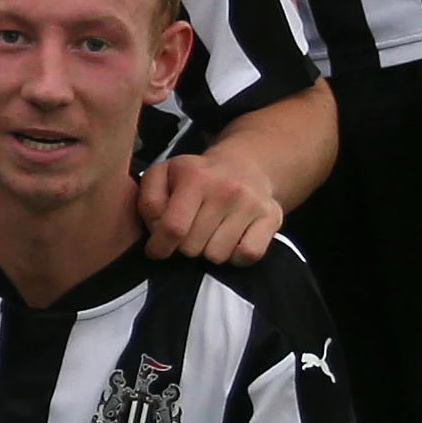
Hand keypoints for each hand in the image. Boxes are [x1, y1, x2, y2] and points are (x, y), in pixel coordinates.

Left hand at [134, 147, 284, 265]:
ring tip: (209, 234)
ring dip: (208, 252)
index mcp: (195, 177)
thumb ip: (149, 201)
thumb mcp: (162, 175)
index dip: (159, 246)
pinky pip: (248, 255)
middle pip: (192, 247)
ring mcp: (252, 204)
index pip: (173, 228)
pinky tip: (230, 241)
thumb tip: (157, 231)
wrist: (245, 165)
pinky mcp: (272, 217)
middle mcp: (226, 190)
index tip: (157, 249)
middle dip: (184, 246)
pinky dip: (236, 256)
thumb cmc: (195, 176)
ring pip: (217, 256)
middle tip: (189, 233)